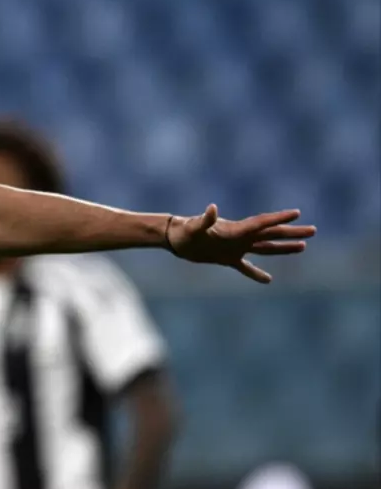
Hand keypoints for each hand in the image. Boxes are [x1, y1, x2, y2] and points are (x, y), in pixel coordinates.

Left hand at [166, 205, 314, 282]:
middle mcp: (240, 237)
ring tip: (303, 246)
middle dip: (291, 232)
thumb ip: (205, 220)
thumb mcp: (194, 227)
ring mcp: (236, 248)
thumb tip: (212, 208)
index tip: (297, 212)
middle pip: (271, 234)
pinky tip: (268, 280)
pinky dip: (256, 273)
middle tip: (313, 230)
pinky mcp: (227, 259)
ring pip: (265, 248)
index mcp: (236, 229)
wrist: (175, 239)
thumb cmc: (184, 231)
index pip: (262, 223)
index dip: (279, 218)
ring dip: (283, 248)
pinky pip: (246, 267)